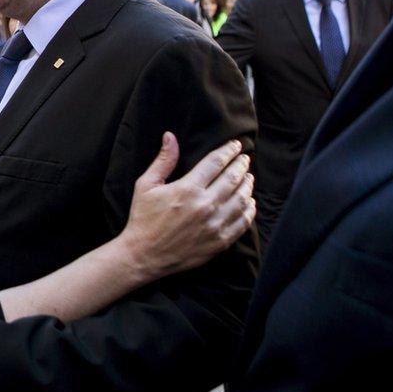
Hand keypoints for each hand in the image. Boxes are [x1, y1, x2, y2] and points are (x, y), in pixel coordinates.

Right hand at [118, 134, 254, 279]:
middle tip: (245, 158)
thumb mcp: (145, 185)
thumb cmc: (143, 218)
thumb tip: (171, 136)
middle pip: (233, 178)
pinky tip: (249, 203)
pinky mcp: (220, 241)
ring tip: (249, 177)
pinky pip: (243, 222)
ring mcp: (215, 224)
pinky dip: (249, 210)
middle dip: (241, 165)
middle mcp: (205, 205)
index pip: (216, 162)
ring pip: (241, 199)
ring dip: (248, 185)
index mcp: (187, 188)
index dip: (228, 151)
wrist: (144, 255)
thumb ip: (163, 160)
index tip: (235, 145)